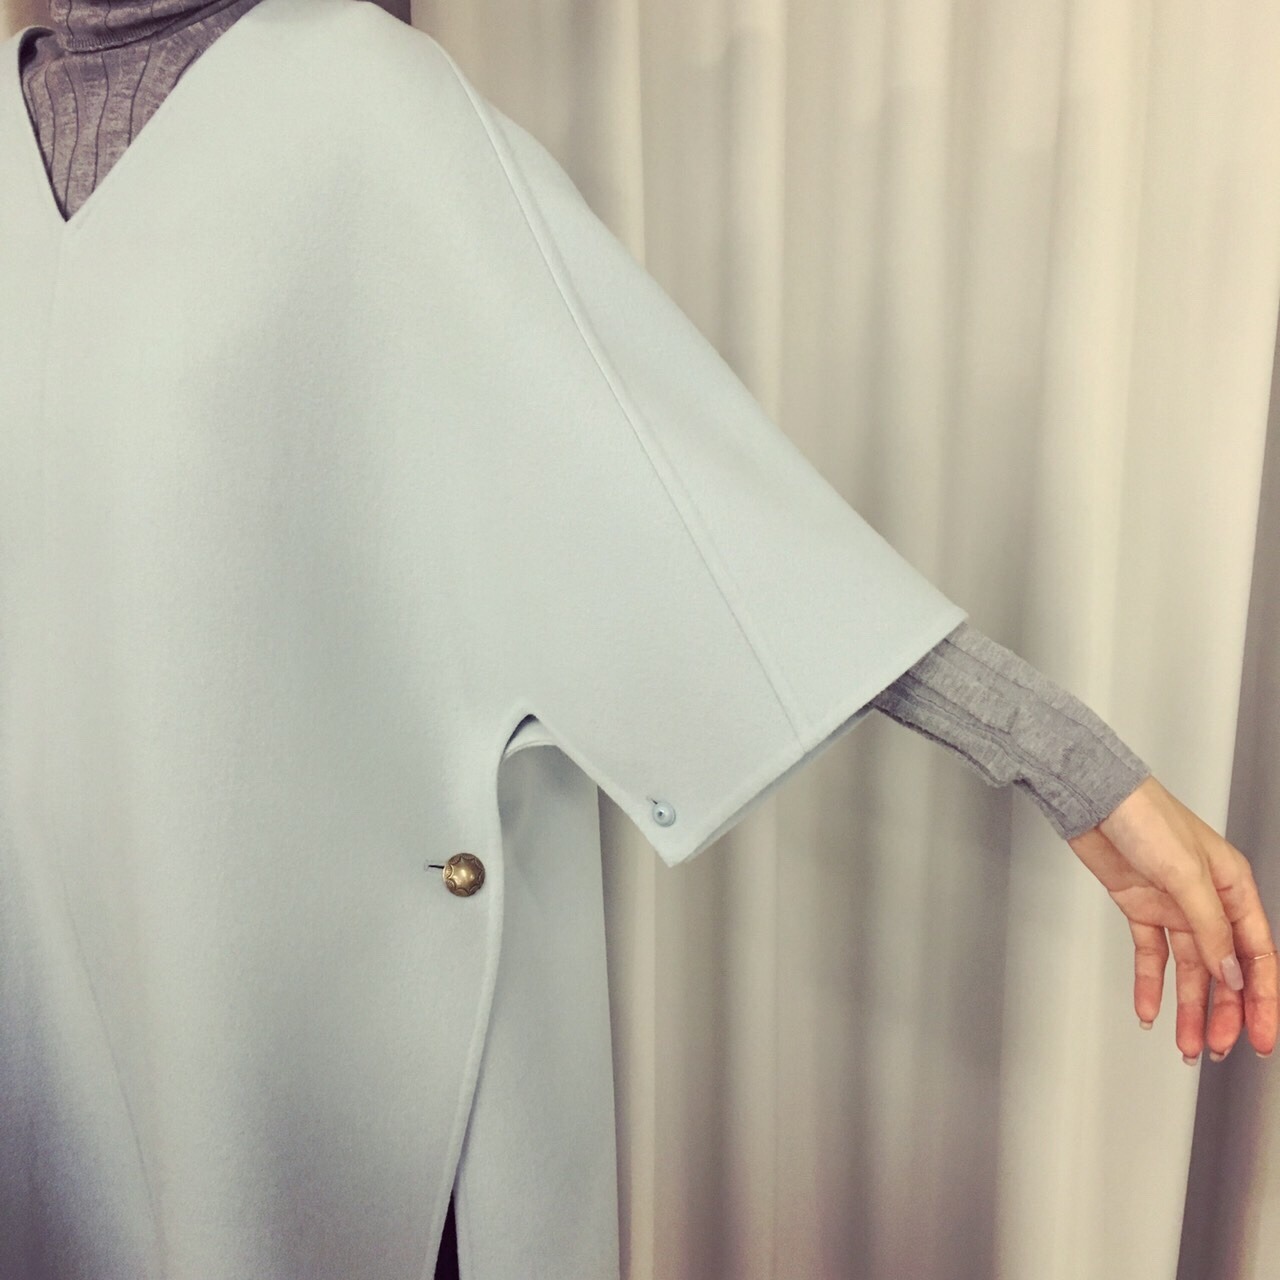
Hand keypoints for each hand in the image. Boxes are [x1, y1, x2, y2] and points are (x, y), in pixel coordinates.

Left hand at [1065, 774, 1276, 1062]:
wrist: (1093, 799)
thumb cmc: (1146, 817)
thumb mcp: (1187, 874)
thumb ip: (1210, 927)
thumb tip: (1232, 975)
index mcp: (1233, 888)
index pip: (1257, 955)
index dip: (1261, 1000)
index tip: (1260, 1038)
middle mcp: (1208, 901)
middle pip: (1224, 970)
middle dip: (1223, 1013)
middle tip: (1214, 1048)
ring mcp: (1174, 906)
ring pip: (1190, 970)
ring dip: (1189, 1008)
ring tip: (1187, 1044)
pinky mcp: (1141, 908)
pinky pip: (1152, 955)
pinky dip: (1150, 984)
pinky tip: (1149, 1011)